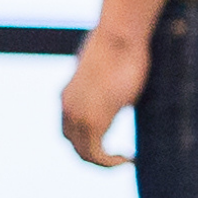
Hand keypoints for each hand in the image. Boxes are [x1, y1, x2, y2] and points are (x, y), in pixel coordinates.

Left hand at [58, 31, 147, 168]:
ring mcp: (77, 115)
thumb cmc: (121, 47)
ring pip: (83, 152)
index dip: (88, 142)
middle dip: (96, 155)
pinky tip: (128, 158)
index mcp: (68, 96)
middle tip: (121, 158)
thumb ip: (108, 90)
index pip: (70, 130)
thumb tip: (121, 96)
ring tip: (125, 160)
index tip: (111, 143)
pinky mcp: (93, 120)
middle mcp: (68, 108)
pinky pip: (96, 153)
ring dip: (104, 162)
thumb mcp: (109, 73)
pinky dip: (110, 162)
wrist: (119, 35)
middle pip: (74, 144)